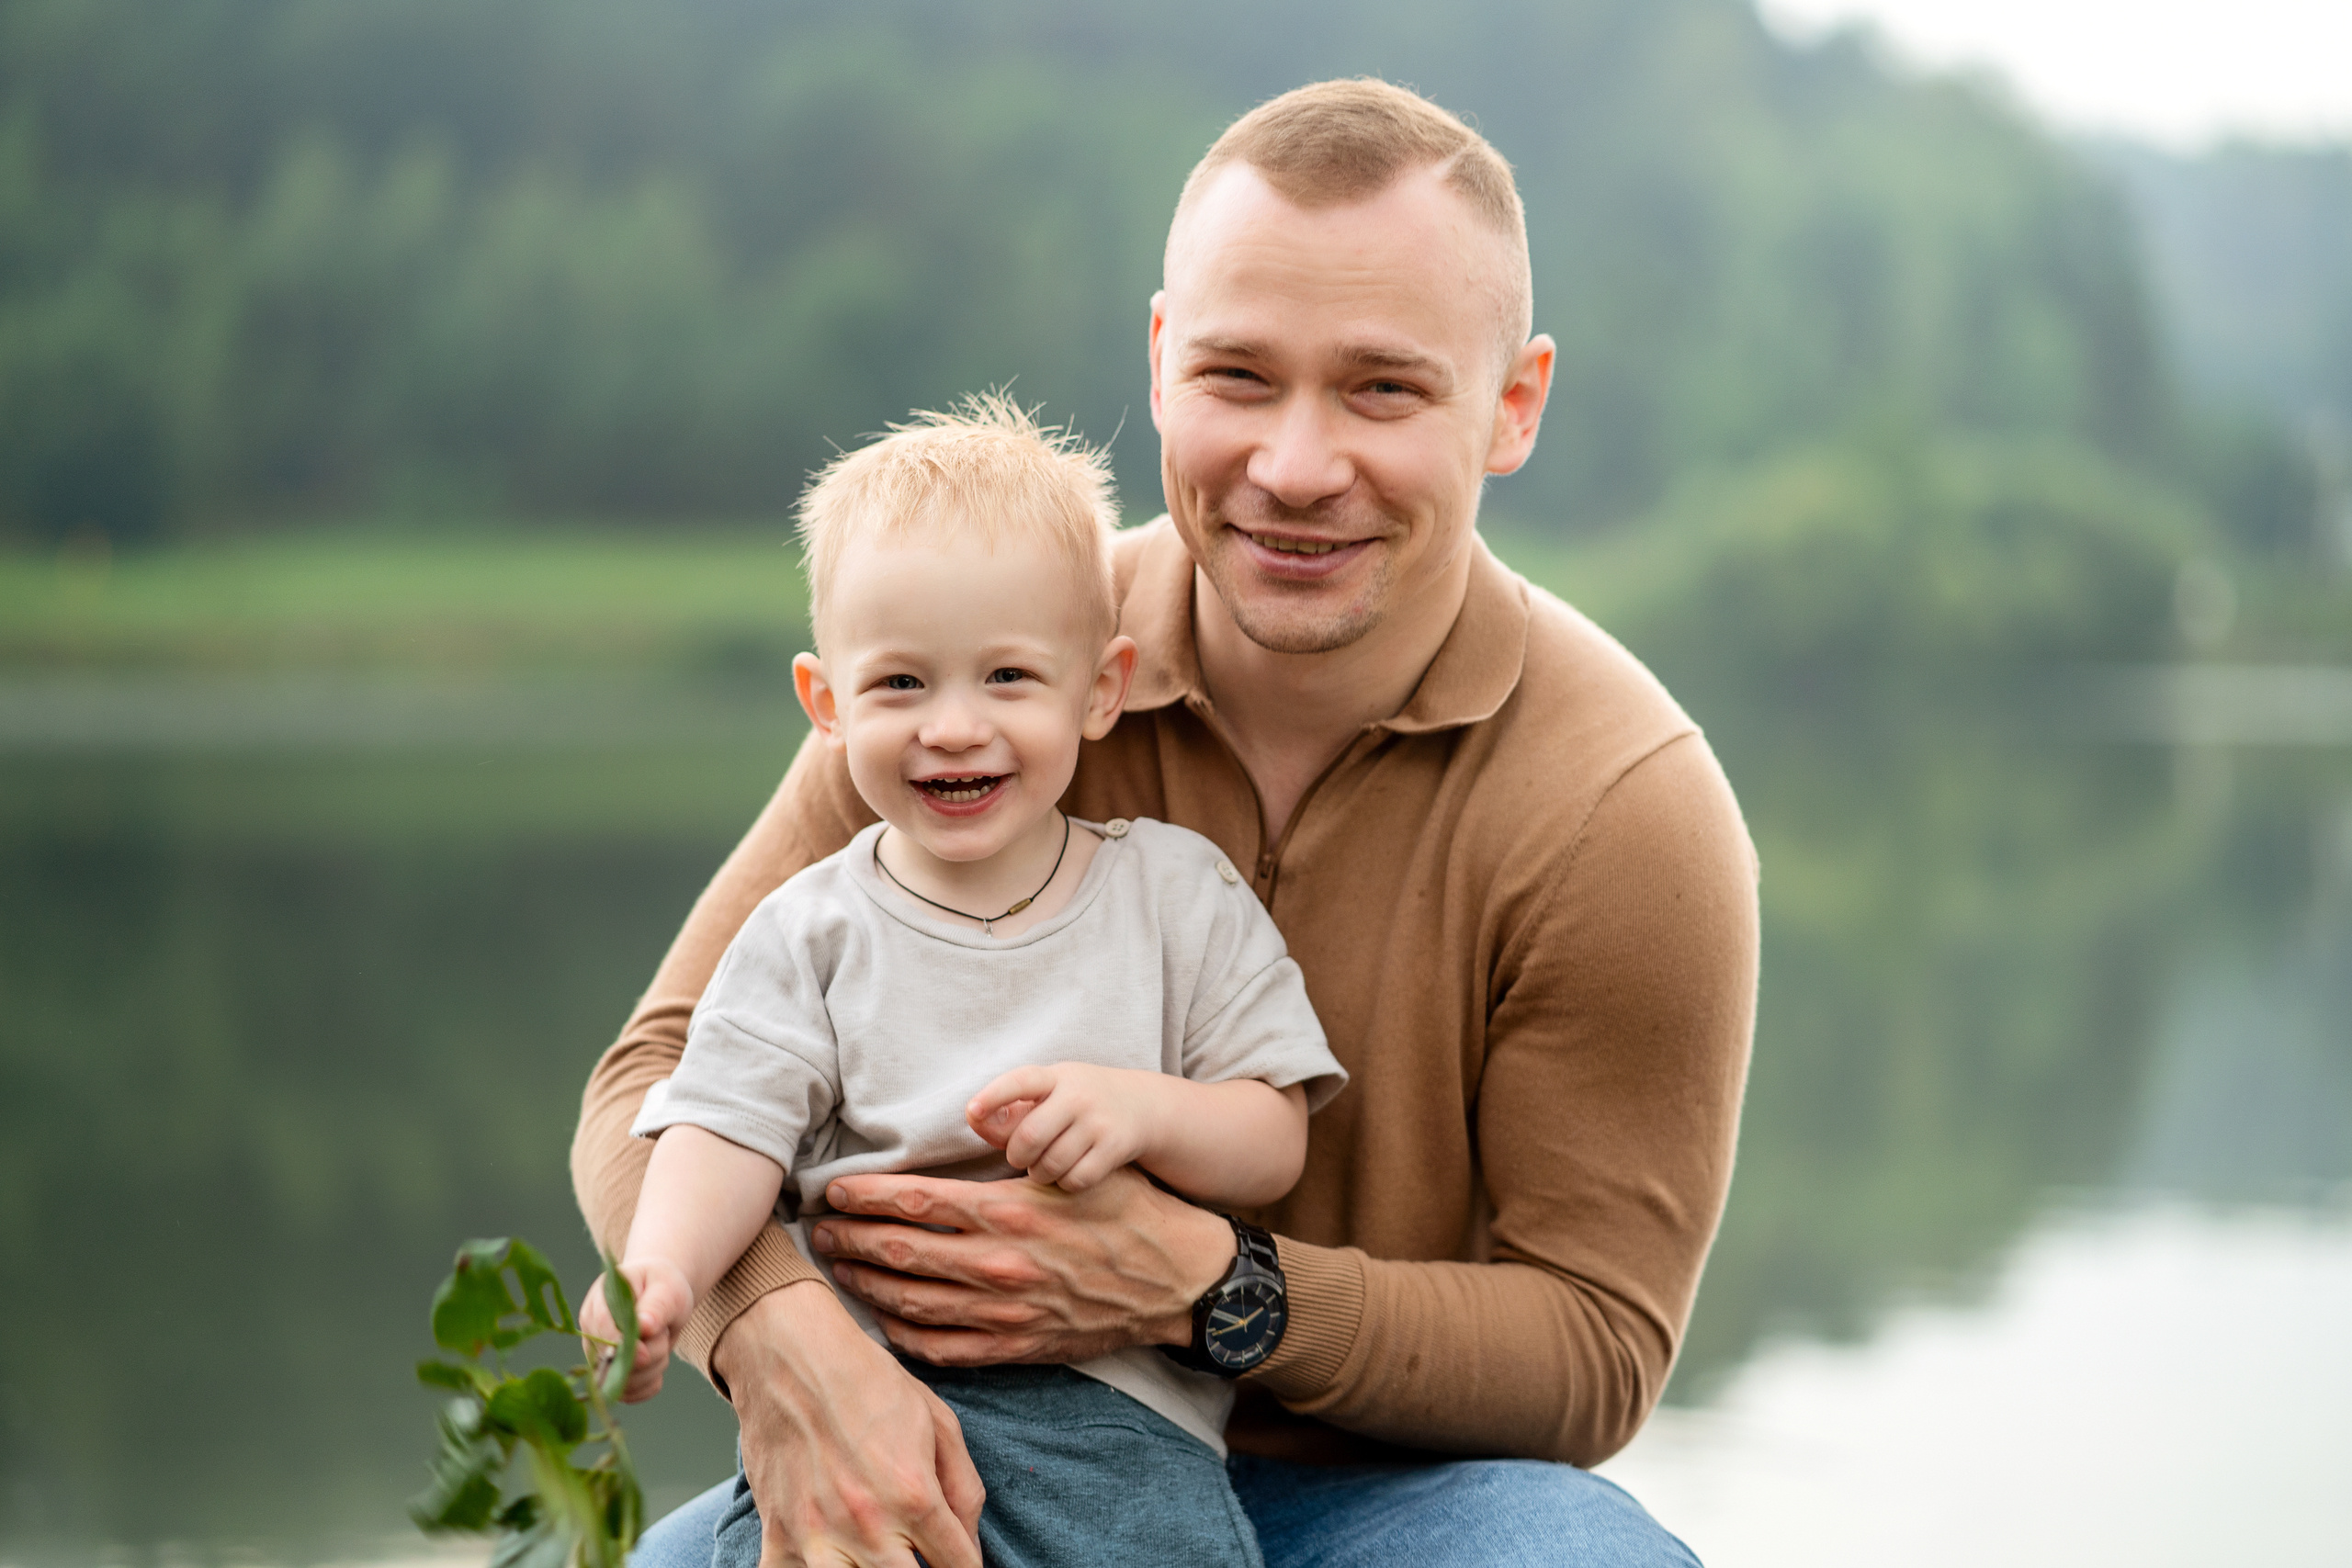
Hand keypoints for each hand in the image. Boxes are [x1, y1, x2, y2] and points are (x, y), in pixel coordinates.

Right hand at [580, 1258, 689, 1403]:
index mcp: (599, 1303)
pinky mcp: (611, 1374)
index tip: (645, 1353)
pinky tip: (658, 1367)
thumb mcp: (667, 1289)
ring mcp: (599, 1356)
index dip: (621, 1345)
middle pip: (613, 1361)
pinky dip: (649, 1385)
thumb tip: (644, 1327)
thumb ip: (656, 1307)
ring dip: (653, 1368)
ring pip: (623, 1382)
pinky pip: (630, 1395)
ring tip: (661, 1342)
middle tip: (663, 1331)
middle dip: (649, 1353)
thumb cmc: (662, 1286)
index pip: (601, 1329)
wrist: (662, 1295)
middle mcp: (592, 1332)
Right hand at [713, 1281, 984, 1567]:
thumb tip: (973, 1546)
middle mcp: (867, 1524)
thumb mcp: (938, 1422)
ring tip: (878, 1550)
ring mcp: (817, 1536)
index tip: (961, 1562)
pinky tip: (828, 1554)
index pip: (959, 1566)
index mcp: (913, 1495)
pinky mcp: (777, 1534)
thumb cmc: (867, 1381)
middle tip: (919, 1553)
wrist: (790, 1354)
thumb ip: (964, 1490)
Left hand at [811, 1164, 1234, 1365]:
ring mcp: (1005, 1312)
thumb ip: (1020, 1155)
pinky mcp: (1017, 1347)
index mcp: (1010, 1209)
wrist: (1182, 1280)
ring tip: (838, 1271)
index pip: (913, 1201)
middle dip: (848, 1241)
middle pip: (898, 1253)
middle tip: (818, 1231)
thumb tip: (972, 1130)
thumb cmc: (1131, 1211)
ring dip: (865, 1286)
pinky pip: (941, 1349)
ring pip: (910, 1302)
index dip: (863, 1196)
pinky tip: (884, 1321)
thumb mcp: (1078, 1166)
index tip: (832, 1190)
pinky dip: (903, 1336)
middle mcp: (999, 1263)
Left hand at [965, 1062, 1161, 1190]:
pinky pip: (1075, 1180)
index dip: (994, 1096)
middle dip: (1017, 1155)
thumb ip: (1012, 1110)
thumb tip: (975, 1120)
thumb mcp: (1050, 1093)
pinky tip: (1069, 1171)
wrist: (1142, 1105)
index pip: (1020, 1081)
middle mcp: (1078, 1095)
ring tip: (1046, 1164)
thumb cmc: (1078, 1102)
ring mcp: (1099, 1121)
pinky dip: (1065, 1182)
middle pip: (1029, 1136)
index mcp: (1055, 1077)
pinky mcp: (1115, 1147)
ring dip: (1040, 1173)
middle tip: (1021, 1157)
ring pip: (1050, 1164)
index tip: (973, 1110)